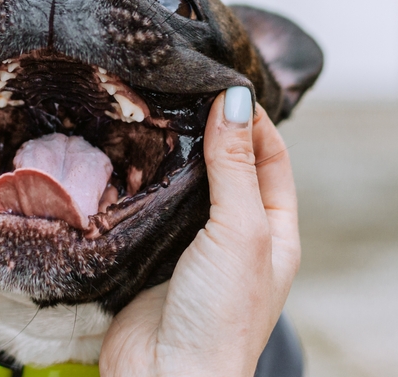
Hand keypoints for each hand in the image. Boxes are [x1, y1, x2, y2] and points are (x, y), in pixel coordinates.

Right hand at [99, 88, 299, 376]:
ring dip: (172, 153)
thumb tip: (235, 100)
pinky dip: (140, 181)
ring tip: (150, 113)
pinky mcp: (151, 255)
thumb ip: (236, 166)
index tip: (222, 84)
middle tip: (180, 91)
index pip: (271, 158)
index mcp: (273, 230)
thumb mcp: (240, 230)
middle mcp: (236, 236)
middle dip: (208, 129)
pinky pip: (149, 208)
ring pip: (185, 185)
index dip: (252, 120)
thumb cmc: (220, 314)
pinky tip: (124, 157)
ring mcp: (192, 246)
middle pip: (227, 167)